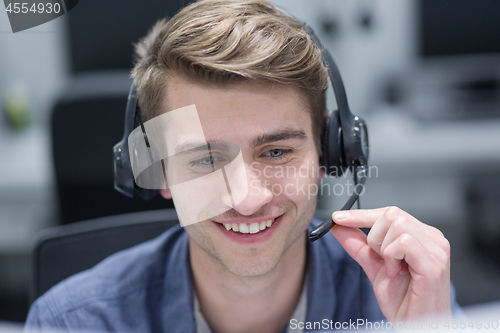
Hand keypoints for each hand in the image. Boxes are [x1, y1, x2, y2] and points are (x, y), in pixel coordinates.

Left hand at [330, 206, 450, 320]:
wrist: (416, 327)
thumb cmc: (404, 301)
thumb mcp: (374, 267)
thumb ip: (358, 245)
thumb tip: (338, 226)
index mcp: (422, 236)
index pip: (390, 212)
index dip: (361, 214)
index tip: (338, 217)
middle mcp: (433, 239)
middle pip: (392, 214)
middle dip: (375, 236)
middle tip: (380, 259)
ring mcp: (437, 250)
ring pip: (397, 224)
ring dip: (384, 249)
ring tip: (393, 269)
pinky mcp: (434, 264)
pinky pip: (403, 243)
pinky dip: (392, 257)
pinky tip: (397, 273)